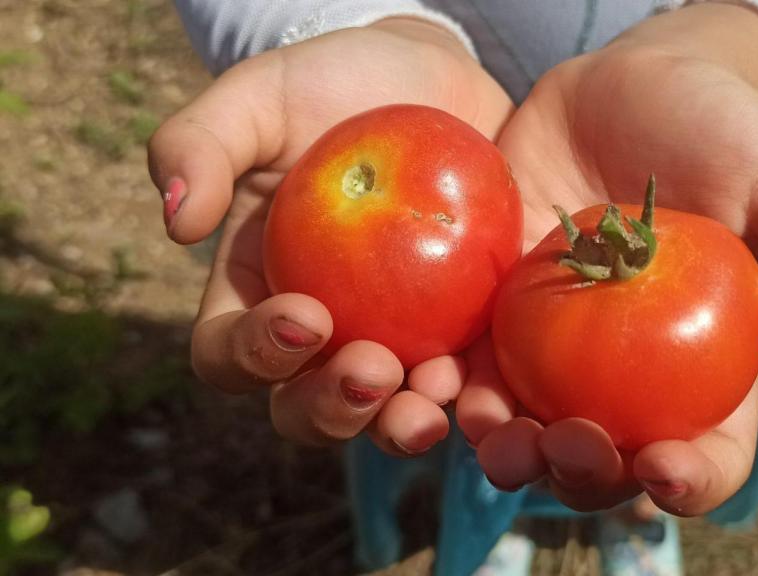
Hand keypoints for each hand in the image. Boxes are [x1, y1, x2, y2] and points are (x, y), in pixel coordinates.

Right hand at [148, 18, 512, 454]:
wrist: (431, 83)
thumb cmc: (332, 86)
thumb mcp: (260, 96)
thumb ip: (203, 143)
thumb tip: (176, 220)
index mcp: (256, 293)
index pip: (229, 353)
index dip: (254, 355)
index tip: (305, 314)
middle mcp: (320, 334)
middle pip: (302, 408)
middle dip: (329, 410)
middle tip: (373, 371)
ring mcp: (392, 340)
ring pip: (381, 415)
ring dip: (398, 423)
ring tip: (430, 400)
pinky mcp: (458, 334)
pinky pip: (460, 384)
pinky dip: (468, 396)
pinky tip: (481, 381)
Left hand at [457, 4, 757, 513]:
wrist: (623, 85)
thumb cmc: (718, 128)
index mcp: (708, 366)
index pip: (709, 453)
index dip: (691, 480)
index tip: (665, 465)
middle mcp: (630, 375)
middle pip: (608, 461)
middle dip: (583, 477)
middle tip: (568, 445)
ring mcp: (558, 351)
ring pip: (529, 431)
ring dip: (509, 453)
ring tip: (497, 436)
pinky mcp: (498, 314)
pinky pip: (472, 369)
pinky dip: (454, 391)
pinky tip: (442, 386)